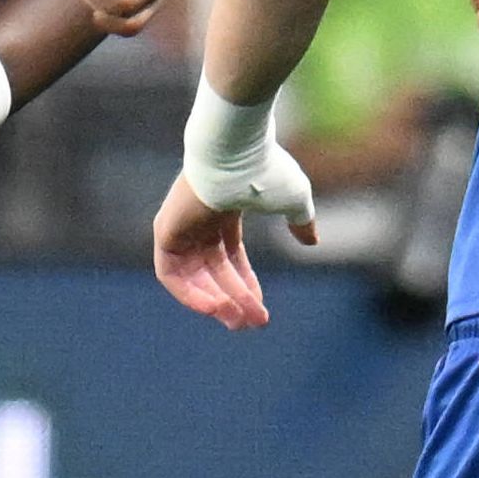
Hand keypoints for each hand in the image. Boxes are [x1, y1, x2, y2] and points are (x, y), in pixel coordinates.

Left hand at [151, 150, 311, 326]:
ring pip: (194, 278)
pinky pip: (171, 275)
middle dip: (234, 300)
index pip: (230, 258)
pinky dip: (190, 294)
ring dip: (215, 303)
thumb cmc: (264, 170)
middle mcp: (199, 221)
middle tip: (251, 325)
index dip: (246, 286)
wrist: (236, 152)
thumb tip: (313, 242)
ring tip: (238, 322)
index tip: (261, 310)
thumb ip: (301, 221)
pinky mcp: (165, 232)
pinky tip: (215, 308)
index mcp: (224, 213)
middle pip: (213, 273)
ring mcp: (180, 226)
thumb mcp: (293, 199)